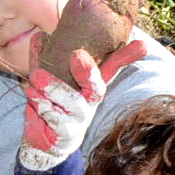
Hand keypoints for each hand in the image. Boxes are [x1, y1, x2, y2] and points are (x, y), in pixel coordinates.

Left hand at [17, 38, 146, 173]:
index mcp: (91, 84)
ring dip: (54, 88)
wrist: (45, 140)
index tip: (142, 44)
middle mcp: (90, 100)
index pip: (112, 68)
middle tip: (77, 55)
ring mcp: (80, 117)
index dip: (126, 57)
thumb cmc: (52, 104)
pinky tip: (32, 94)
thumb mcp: (48, 79)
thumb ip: (44, 59)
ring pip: (72, 101)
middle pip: (97, 87)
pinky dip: (42, 104)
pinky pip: (56, 117)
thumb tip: (39, 35)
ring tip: (37, 76)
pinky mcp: (67, 132)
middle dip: (89, 72)